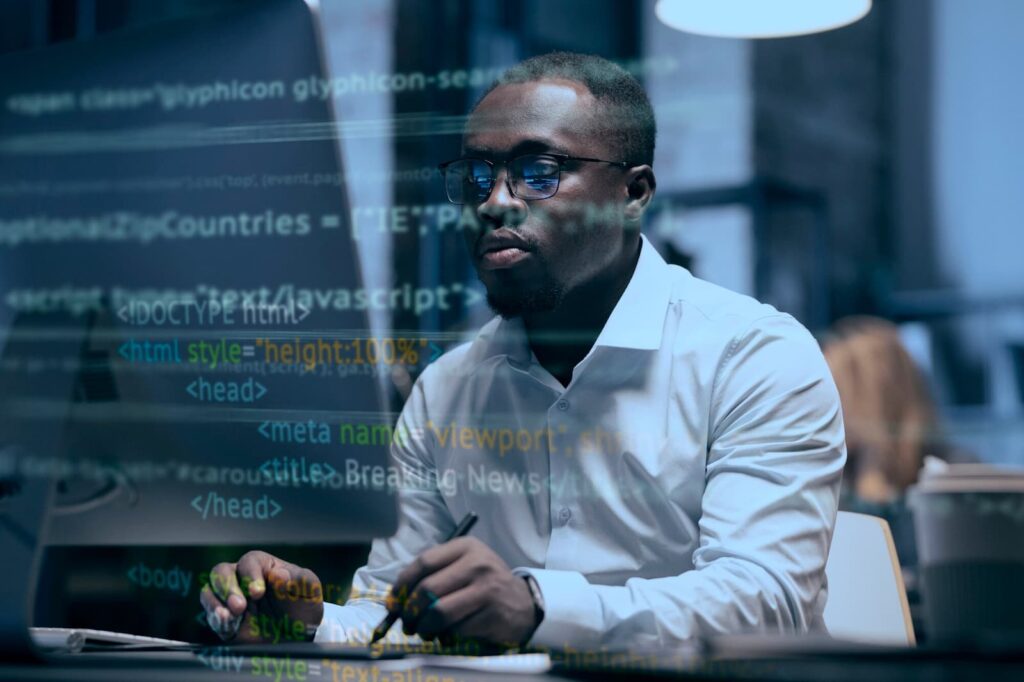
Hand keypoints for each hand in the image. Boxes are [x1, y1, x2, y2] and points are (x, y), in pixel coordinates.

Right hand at [199, 550, 323, 642]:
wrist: (299, 638)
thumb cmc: (303, 607)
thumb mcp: (310, 591)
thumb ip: (300, 580)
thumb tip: (279, 574)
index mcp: (264, 567)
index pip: (249, 561)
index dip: (250, 575)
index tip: (258, 592)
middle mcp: (243, 580)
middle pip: (221, 572)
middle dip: (227, 587)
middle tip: (240, 606)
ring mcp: (232, 601)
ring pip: (209, 591)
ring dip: (215, 602)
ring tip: (228, 616)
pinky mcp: (226, 622)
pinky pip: (211, 616)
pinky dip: (215, 619)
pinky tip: (227, 625)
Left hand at [388, 537, 539, 647]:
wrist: (525, 604)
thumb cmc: (485, 584)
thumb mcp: (465, 565)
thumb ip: (435, 573)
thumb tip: (397, 598)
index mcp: (466, 547)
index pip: (423, 562)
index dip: (402, 585)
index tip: (393, 602)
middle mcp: (477, 564)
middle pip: (427, 589)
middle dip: (409, 611)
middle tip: (407, 623)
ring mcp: (486, 589)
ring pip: (438, 613)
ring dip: (424, 627)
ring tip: (424, 631)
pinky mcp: (491, 615)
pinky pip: (455, 630)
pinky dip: (445, 636)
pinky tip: (448, 634)